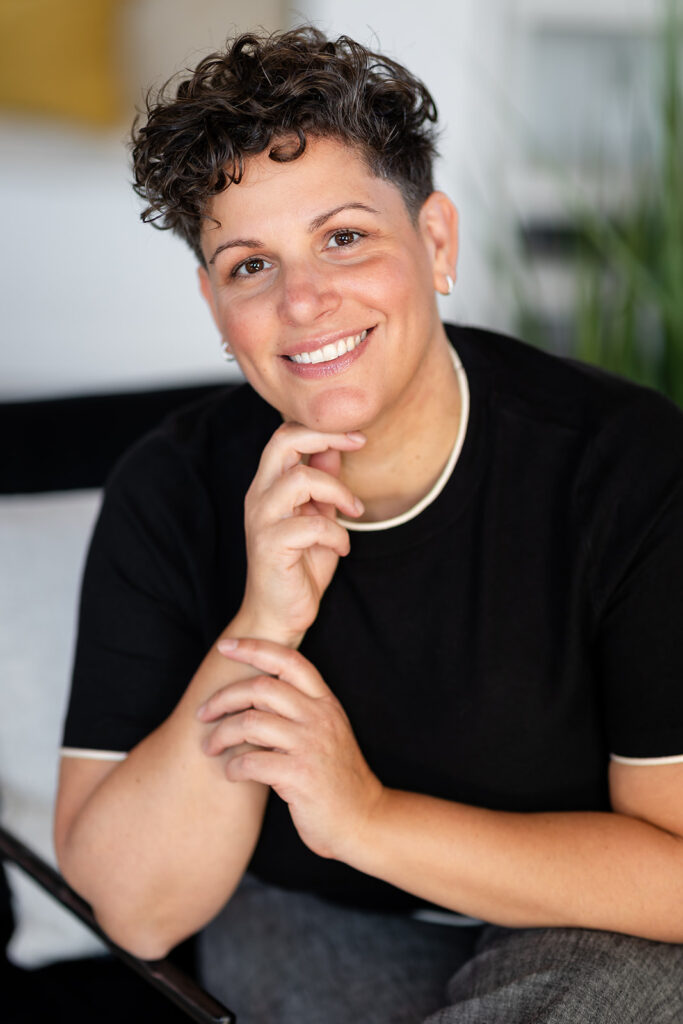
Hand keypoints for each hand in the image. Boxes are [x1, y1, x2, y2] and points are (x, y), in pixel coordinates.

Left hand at [197, 637, 383, 860]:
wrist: (363, 818)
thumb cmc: (333, 776)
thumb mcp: (325, 730)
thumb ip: (296, 708)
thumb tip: (250, 692)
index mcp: (325, 702)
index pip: (288, 659)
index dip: (253, 647)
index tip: (224, 646)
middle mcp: (319, 717)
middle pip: (261, 687)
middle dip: (223, 697)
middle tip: (204, 713)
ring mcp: (311, 746)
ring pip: (251, 723)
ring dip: (220, 734)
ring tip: (210, 747)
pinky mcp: (300, 776)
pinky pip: (251, 761)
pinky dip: (233, 767)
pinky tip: (232, 773)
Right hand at [236, 422, 365, 644]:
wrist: (279, 615)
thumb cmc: (300, 567)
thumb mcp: (319, 518)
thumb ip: (324, 485)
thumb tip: (335, 448)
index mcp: (269, 486)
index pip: (285, 435)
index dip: (322, 429)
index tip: (357, 436)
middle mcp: (259, 496)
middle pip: (283, 442)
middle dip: (326, 436)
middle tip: (359, 444)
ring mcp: (261, 520)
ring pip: (300, 480)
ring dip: (338, 492)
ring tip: (353, 513)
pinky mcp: (269, 546)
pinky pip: (312, 525)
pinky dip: (336, 534)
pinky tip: (341, 548)